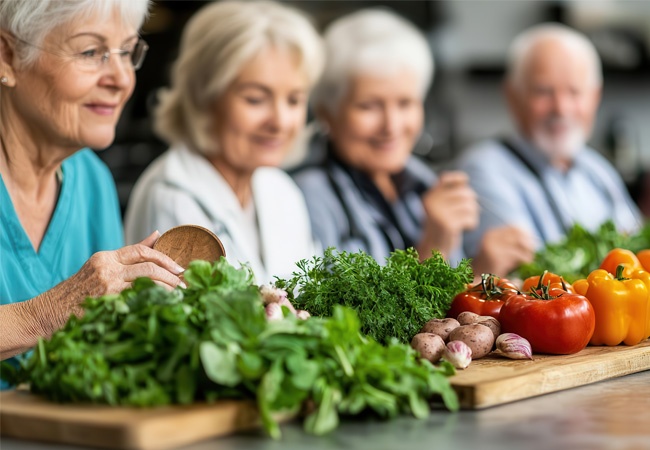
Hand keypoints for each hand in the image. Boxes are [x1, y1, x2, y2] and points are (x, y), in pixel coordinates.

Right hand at [1, 231, 184, 359]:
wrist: (46, 315)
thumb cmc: (76, 295)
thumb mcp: (100, 269)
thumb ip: (130, 255)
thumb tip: (157, 234)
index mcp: (106, 258)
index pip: (142, 250)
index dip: (165, 257)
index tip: (180, 269)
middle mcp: (106, 267)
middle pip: (149, 265)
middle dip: (172, 275)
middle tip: (187, 284)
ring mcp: (105, 285)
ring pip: (147, 280)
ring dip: (168, 288)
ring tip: (181, 296)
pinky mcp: (105, 302)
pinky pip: (138, 299)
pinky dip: (154, 301)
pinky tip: (165, 307)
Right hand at [418, 171, 478, 258]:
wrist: (433, 251)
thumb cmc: (442, 228)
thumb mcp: (441, 208)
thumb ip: (449, 193)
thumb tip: (465, 179)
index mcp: (429, 197)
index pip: (445, 178)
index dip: (458, 178)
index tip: (466, 182)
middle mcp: (432, 202)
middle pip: (463, 193)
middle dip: (471, 203)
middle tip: (469, 213)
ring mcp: (439, 213)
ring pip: (469, 205)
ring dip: (473, 214)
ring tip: (467, 222)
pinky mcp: (448, 224)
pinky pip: (470, 217)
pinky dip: (472, 223)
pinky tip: (466, 228)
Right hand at [471, 225, 535, 277]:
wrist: (475, 282)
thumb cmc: (490, 268)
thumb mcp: (499, 252)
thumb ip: (511, 244)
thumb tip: (533, 240)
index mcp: (491, 234)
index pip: (514, 228)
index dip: (526, 235)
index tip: (532, 244)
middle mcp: (490, 238)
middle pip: (518, 234)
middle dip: (529, 243)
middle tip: (532, 253)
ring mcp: (493, 247)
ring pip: (520, 243)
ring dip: (528, 251)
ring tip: (529, 259)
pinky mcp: (497, 257)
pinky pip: (518, 255)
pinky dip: (525, 259)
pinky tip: (526, 264)